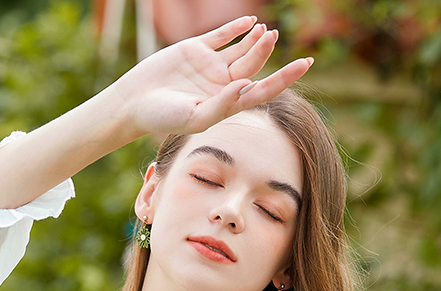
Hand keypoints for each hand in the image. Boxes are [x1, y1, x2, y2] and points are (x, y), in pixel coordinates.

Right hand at [110, 17, 312, 138]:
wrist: (134, 104)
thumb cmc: (163, 117)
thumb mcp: (194, 118)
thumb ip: (222, 105)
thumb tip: (246, 85)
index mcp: (226, 104)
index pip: (262, 90)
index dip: (285, 78)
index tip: (306, 64)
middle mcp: (222, 85)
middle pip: (254, 66)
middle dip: (265, 52)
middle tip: (272, 37)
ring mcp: (210, 67)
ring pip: (241, 49)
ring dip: (255, 40)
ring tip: (265, 31)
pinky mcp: (196, 50)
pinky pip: (221, 36)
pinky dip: (236, 27)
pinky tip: (250, 22)